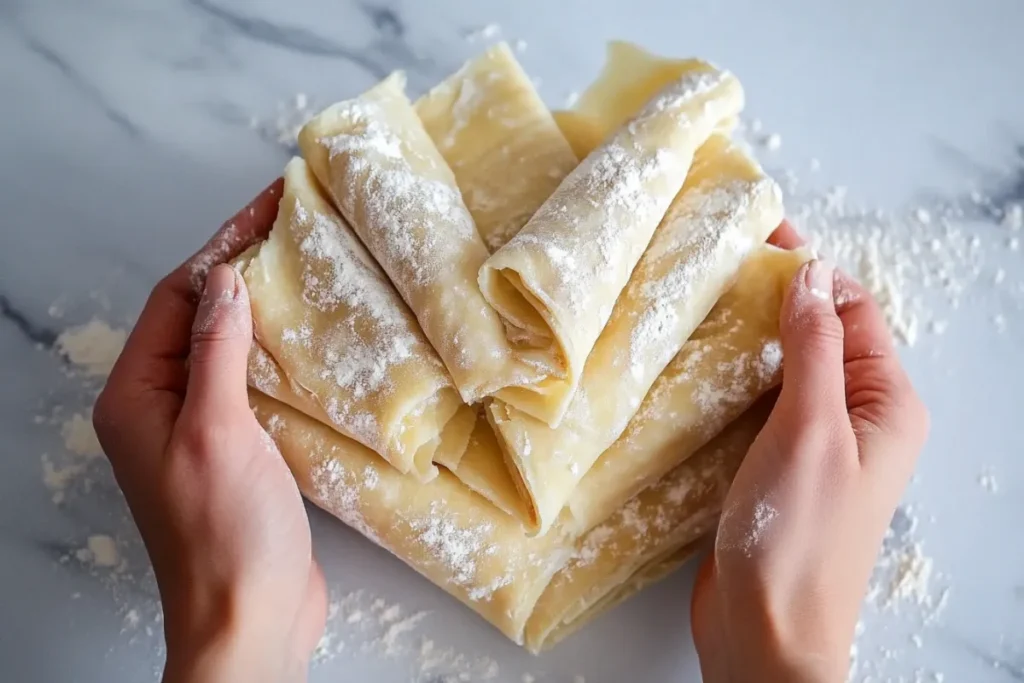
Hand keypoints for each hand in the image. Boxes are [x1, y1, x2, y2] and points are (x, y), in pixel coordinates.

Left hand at [93, 180, 326, 682]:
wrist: (252, 618)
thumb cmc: (226, 533)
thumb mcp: (217, 432)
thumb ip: (216, 353)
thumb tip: (225, 280)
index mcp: (137, 397)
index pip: (176, 299)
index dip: (221, 248)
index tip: (268, 207)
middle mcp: (161, 407)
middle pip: (198, 316)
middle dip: (241, 267)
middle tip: (292, 223)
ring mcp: (200, 429)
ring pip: (228, 347)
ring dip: (263, 307)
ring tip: (308, 266)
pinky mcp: (240, 450)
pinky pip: (253, 382)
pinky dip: (279, 352)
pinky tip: (312, 336)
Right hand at [691, 222, 928, 681]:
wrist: (767, 632)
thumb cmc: (800, 537)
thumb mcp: (812, 429)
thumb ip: (815, 349)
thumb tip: (813, 273)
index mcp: (885, 405)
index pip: (854, 311)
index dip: (811, 268)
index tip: (761, 232)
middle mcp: (854, 419)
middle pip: (818, 335)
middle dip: (774, 297)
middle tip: (718, 260)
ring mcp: (811, 445)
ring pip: (782, 369)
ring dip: (746, 338)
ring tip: (696, 302)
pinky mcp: (771, 466)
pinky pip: (755, 405)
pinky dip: (729, 379)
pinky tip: (692, 365)